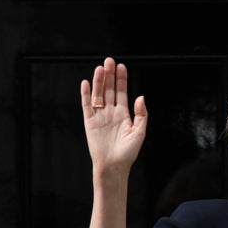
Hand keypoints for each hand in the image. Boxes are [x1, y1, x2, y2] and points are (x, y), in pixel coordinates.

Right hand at [80, 57, 147, 174]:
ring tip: (100, 68)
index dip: (121, 80)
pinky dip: (86, 95)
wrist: (114, 166)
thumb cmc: (128, 152)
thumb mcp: (139, 132)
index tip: (122, 67)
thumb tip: (140, 97)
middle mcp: (111, 113)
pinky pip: (87, 105)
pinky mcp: (89, 122)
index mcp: (123, 114)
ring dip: (99, 81)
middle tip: (109, 61)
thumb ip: (141, 114)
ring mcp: (99, 116)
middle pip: (109, 90)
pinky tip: (87, 83)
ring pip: (98, 95)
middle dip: (110, 76)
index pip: (122, 93)